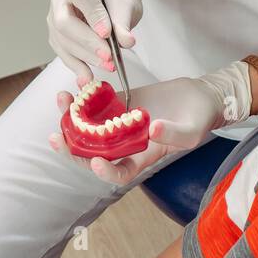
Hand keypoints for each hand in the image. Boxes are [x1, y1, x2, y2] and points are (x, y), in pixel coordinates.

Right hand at [46, 0, 141, 86]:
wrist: (111, 5)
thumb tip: (126, 41)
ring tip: (107, 66)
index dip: (92, 14)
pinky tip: (88, 76)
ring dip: (85, 57)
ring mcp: (54, 19)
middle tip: (107, 56)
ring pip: (63, 41)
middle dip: (87, 42)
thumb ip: (123, 22)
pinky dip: (77, 66)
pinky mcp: (56, 37)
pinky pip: (63, 53)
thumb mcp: (125, 5)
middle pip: (65, 22)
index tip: (107, 32)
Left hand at [48, 64, 253, 184]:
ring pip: (89, 125)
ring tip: (62, 98)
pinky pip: (98, 102)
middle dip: (72, 147)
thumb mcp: (193, 132)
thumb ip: (174, 134)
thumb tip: (152, 130)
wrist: (200, 96)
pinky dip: (86, 95)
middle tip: (57, 136)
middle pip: (92, 152)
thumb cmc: (200, 120)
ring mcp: (120, 122)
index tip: (96, 161)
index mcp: (142, 157)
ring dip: (72, 116)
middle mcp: (126, 143)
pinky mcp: (120, 102)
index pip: (118, 173)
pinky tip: (78, 84)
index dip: (105, 172)